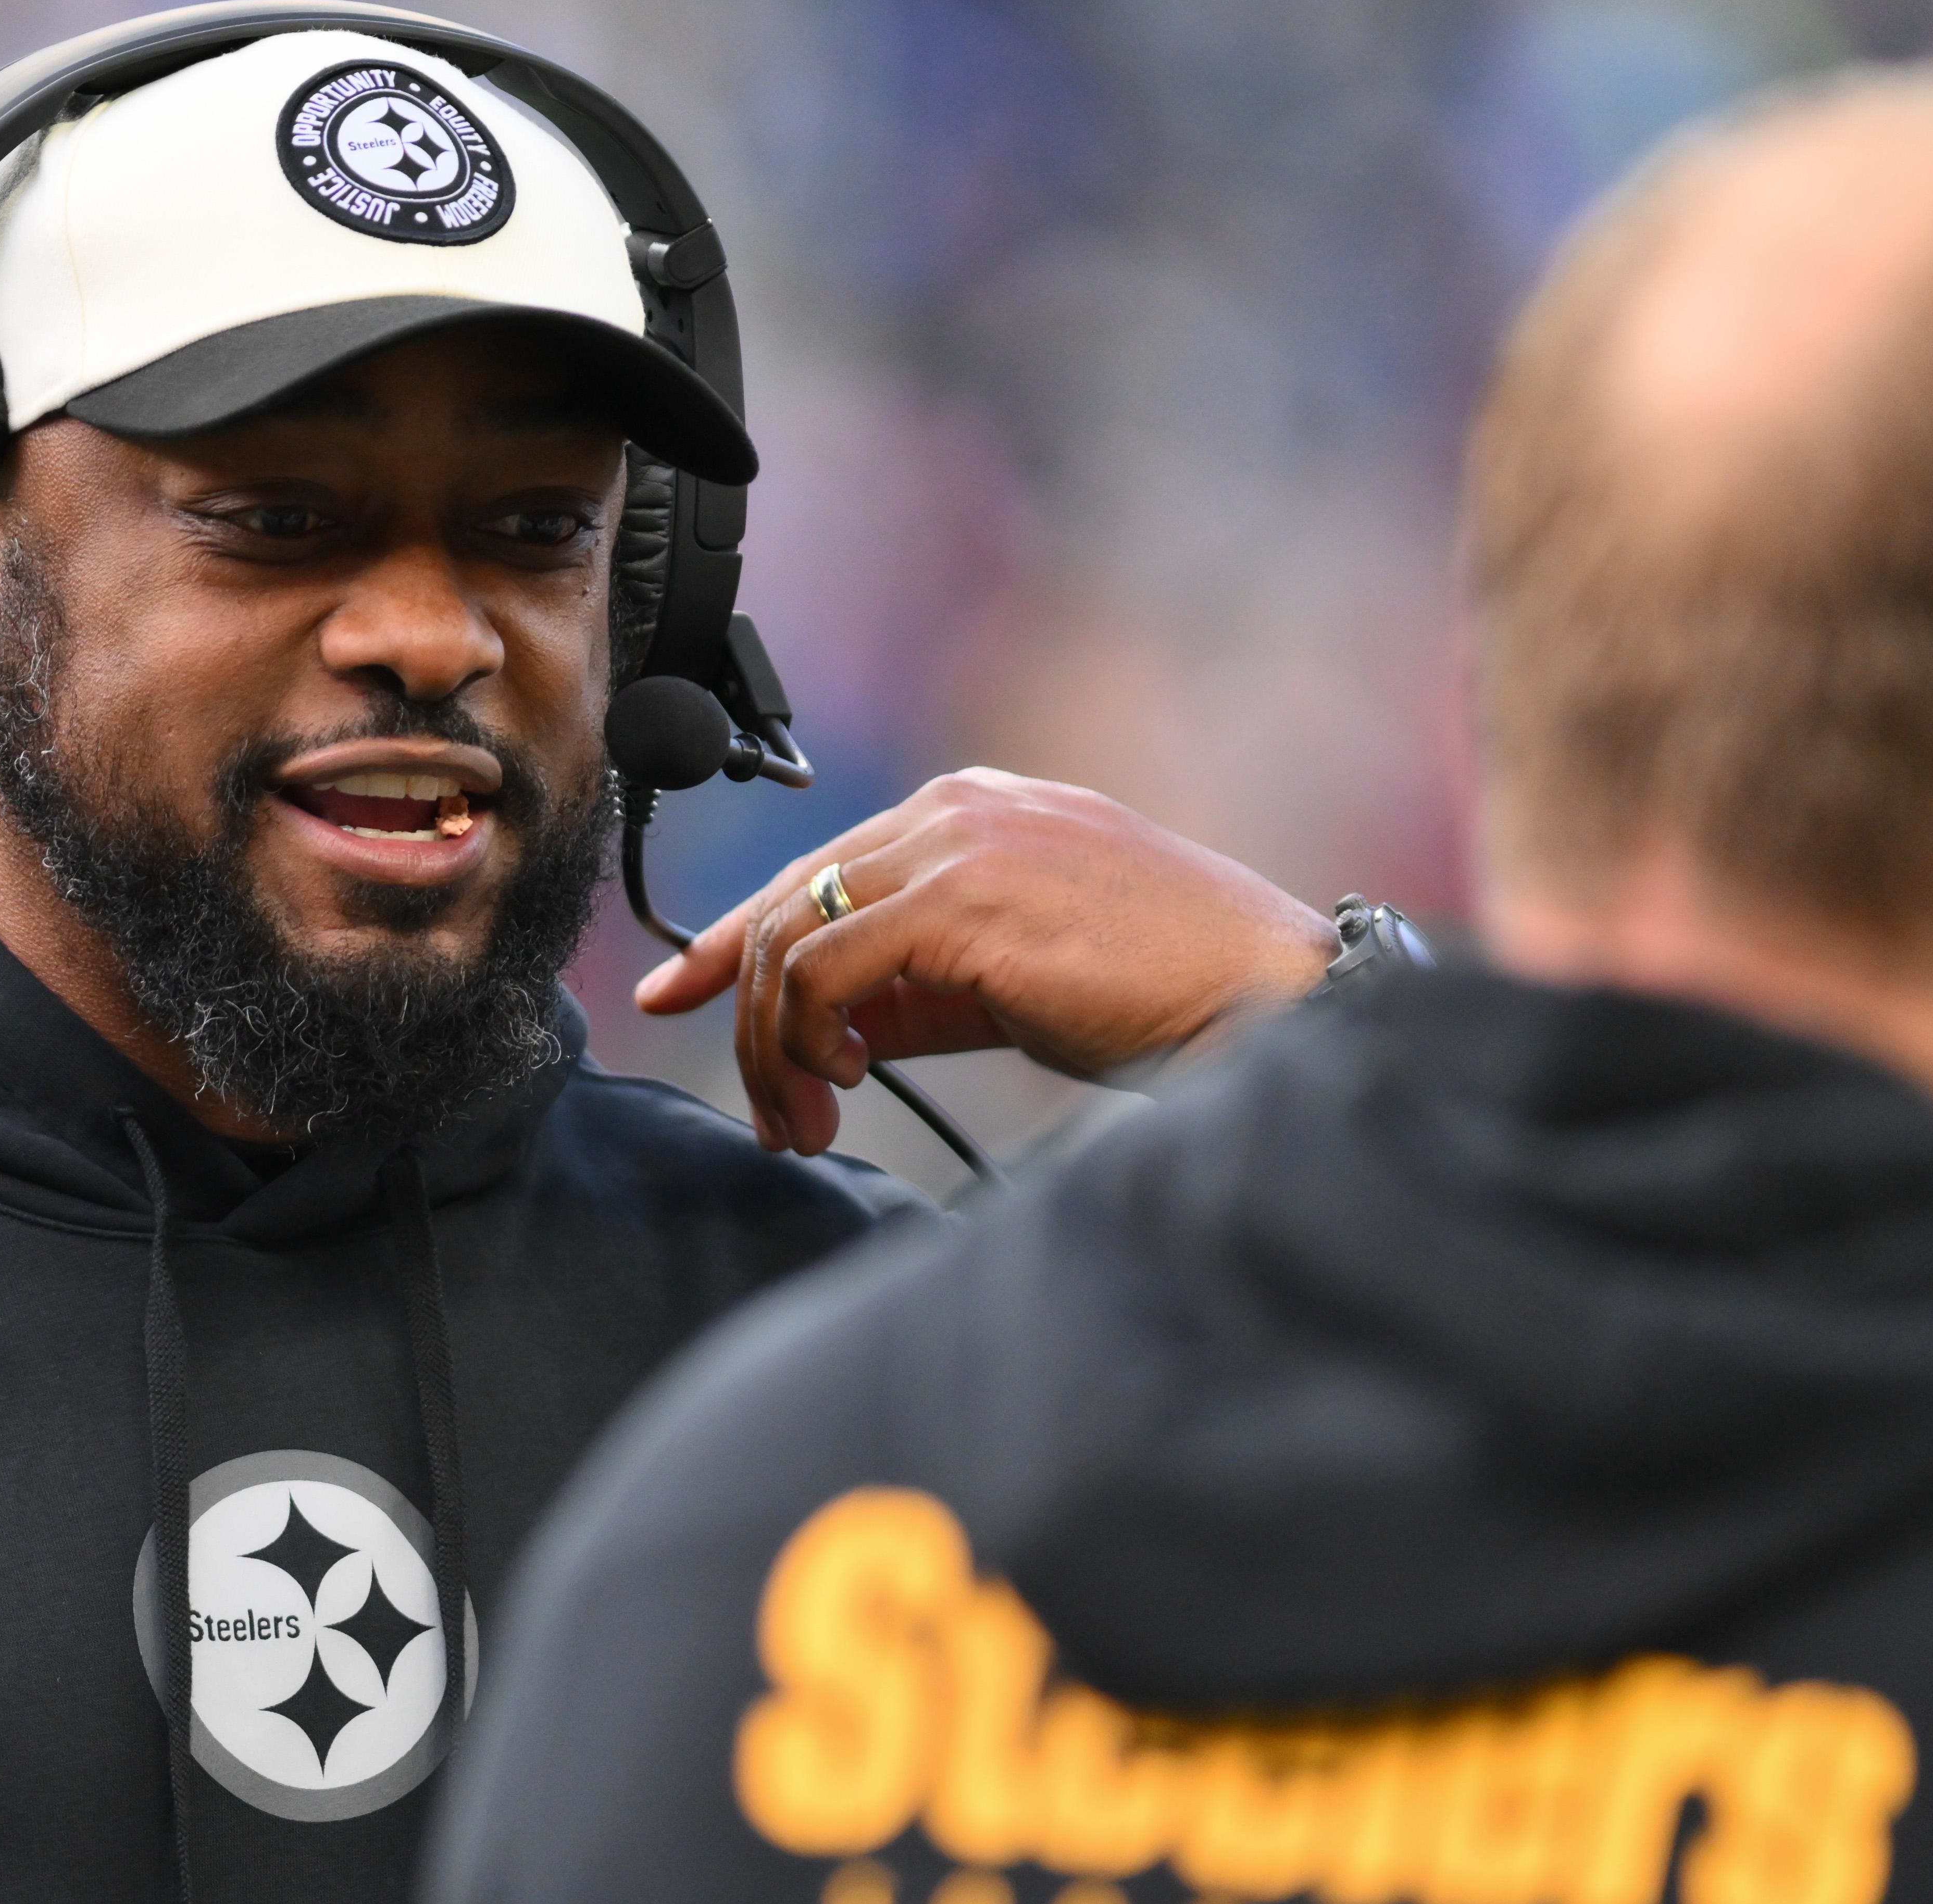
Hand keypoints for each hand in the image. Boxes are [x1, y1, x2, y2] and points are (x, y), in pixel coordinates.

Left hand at [634, 769, 1337, 1154]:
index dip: (733, 940)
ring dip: (777, 1047)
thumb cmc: (1158, 989)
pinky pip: (828, 969)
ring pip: (795, 938)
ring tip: (806, 1122)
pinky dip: (808, 1034)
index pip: (816, 872)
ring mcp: (956, 846)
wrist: (1258, 993)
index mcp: (969, 813)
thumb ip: (918, 989)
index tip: (674, 992)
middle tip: (770, 1115)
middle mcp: (953, 810)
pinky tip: (840, 1086)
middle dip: (747, 1013)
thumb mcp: (1010, 980)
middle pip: (788, 902)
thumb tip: (830, 1031)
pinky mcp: (960, 900)